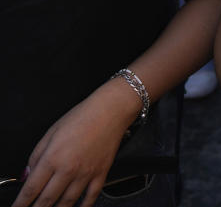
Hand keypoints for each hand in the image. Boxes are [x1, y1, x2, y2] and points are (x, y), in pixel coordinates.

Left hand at [13, 81, 138, 206]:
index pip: (31, 189)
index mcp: (52, 157)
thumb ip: (36, 156)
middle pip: (47, 200)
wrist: (111, 110)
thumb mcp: (51, 132)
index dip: (21, 203)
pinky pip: (91, 196)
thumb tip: (27, 175)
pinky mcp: (101, 173)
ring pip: (68, 202)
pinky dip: (84, 206)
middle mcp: (69, 169)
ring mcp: (86, 173)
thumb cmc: (82, 117)